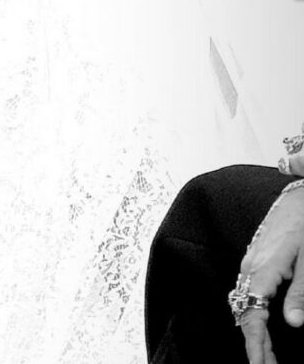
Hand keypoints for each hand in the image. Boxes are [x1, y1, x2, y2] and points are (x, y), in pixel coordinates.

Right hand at [238, 186, 303, 363]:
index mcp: (262, 269)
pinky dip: (254, 314)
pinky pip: (248, 292)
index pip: (252, 314)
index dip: (256, 344)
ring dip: (255, 331)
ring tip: (267, 355)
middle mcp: (250, 266)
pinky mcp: (255, 258)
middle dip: (255, 344)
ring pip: (245, 303)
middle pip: (245, 312)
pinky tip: (264, 325)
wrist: (298, 194)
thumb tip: (293, 322)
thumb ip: (299, 291)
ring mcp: (250, 261)